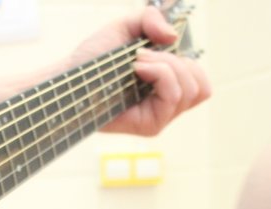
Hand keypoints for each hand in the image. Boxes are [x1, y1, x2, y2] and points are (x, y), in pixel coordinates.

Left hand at [66, 5, 210, 135]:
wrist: (69, 79)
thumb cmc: (93, 59)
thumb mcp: (124, 28)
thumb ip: (150, 20)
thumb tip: (172, 37)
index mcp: (167, 88)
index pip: (201, 83)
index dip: (188, 62)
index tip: (157, 50)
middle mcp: (166, 106)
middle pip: (201, 87)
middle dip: (176, 61)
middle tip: (142, 56)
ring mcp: (160, 118)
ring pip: (189, 90)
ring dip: (167, 65)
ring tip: (137, 63)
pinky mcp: (150, 126)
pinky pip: (173, 96)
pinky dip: (160, 74)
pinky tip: (137, 70)